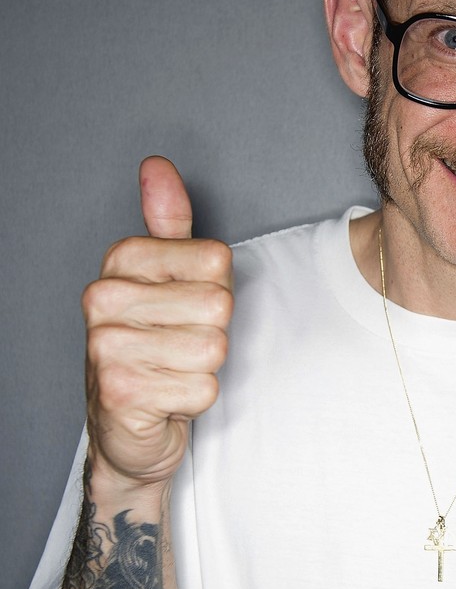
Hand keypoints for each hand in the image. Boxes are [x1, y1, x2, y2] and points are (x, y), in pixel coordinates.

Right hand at [83, 156, 231, 491]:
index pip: (217, 259)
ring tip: (172, 368)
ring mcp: (106, 347)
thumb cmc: (153, 341)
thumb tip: (157, 166)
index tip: (185, 305)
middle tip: (178, 342)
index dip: (216, 287)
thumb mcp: (162, 273)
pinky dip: (196, 399)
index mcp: (121, 261)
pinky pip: (203, 388)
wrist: (125, 422)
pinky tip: (167, 396)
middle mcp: (103, 298)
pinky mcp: (120, 394)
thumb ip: (167, 221)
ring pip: (213, 348)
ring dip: (204, 367)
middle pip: (219, 303)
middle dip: (212, 330)